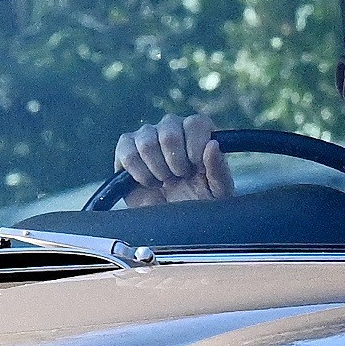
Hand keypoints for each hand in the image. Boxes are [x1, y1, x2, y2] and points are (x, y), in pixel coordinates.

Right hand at [111, 113, 232, 205]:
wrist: (171, 221)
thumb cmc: (198, 203)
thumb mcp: (217, 192)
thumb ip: (218, 169)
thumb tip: (213, 144)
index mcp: (198, 133)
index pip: (195, 123)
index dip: (195, 146)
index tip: (196, 168)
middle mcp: (172, 128)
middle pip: (169, 130)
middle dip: (175, 162)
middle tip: (178, 178)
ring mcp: (147, 135)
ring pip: (146, 140)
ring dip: (156, 168)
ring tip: (163, 181)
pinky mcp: (126, 147)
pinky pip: (126, 149)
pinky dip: (137, 170)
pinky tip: (147, 181)